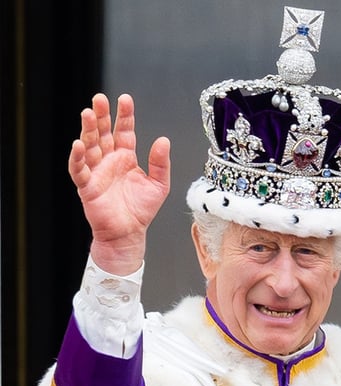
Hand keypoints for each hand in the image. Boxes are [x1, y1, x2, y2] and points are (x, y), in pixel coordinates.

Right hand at [68, 93, 170, 274]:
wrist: (129, 233)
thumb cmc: (141, 210)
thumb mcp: (159, 184)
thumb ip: (160, 163)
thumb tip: (163, 140)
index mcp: (126, 158)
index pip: (124, 131)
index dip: (124, 115)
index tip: (125, 99)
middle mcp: (109, 161)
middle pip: (103, 133)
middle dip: (101, 116)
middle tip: (99, 98)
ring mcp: (97, 172)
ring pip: (90, 146)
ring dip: (87, 130)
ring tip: (88, 113)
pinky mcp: (87, 186)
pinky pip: (79, 169)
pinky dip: (78, 157)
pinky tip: (78, 144)